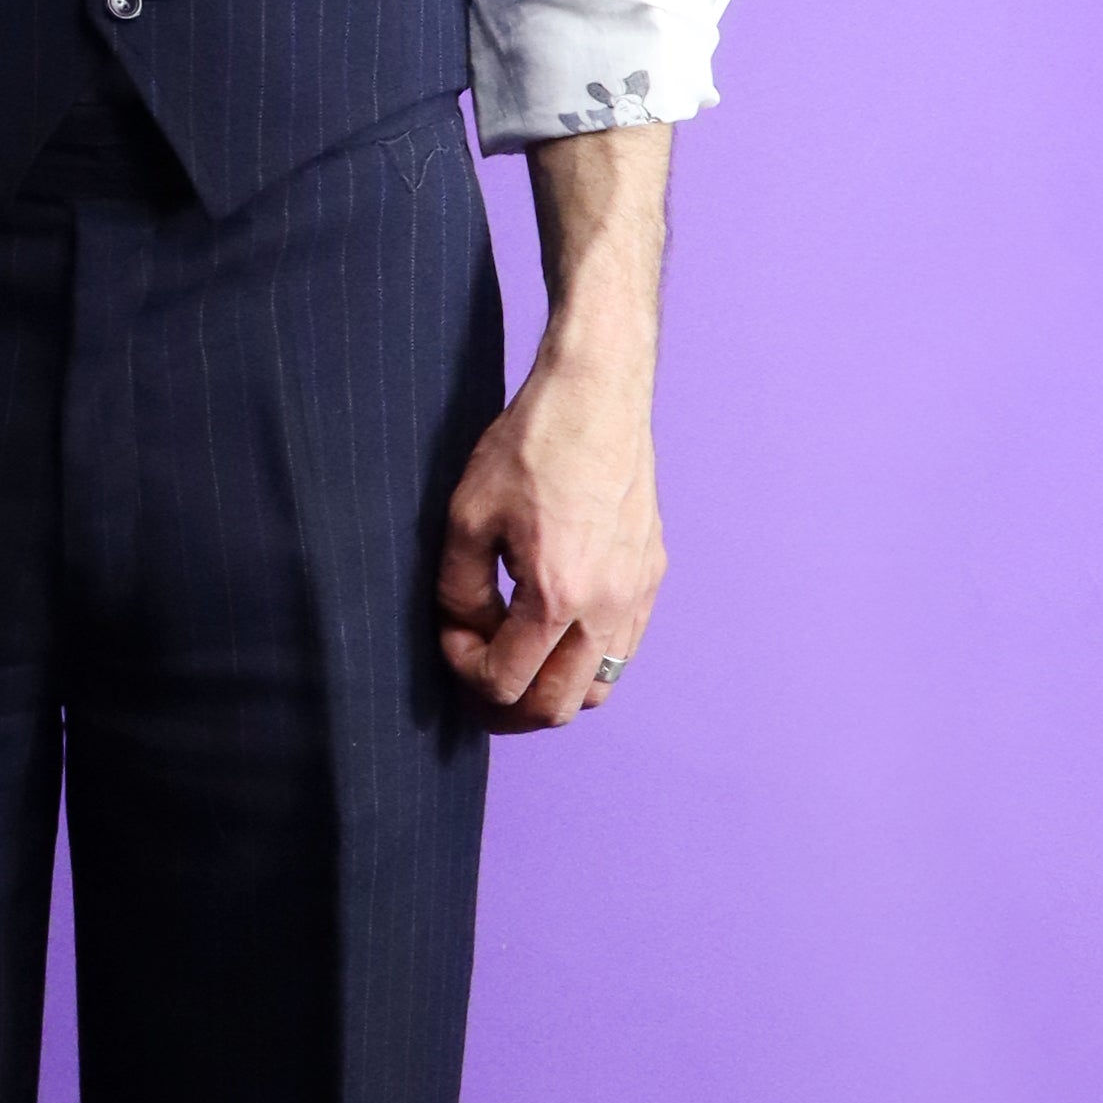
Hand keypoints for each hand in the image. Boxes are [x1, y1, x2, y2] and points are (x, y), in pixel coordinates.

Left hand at [436, 339, 662, 729]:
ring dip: (551, 690)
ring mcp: (637, 593)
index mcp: (558, 594)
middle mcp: (607, 606)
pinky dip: (584, 660)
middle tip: (476, 682)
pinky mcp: (650, 576)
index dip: (465, 672)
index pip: (506, 682)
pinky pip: (622, 650)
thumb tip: (465, 633)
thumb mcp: (467, 517)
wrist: (596, 394)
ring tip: (515, 661)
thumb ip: (458, 591)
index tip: (452, 635)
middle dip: (508, 708)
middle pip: (558, 708)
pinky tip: (552, 630)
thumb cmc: (530, 445)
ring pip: (598, 688)